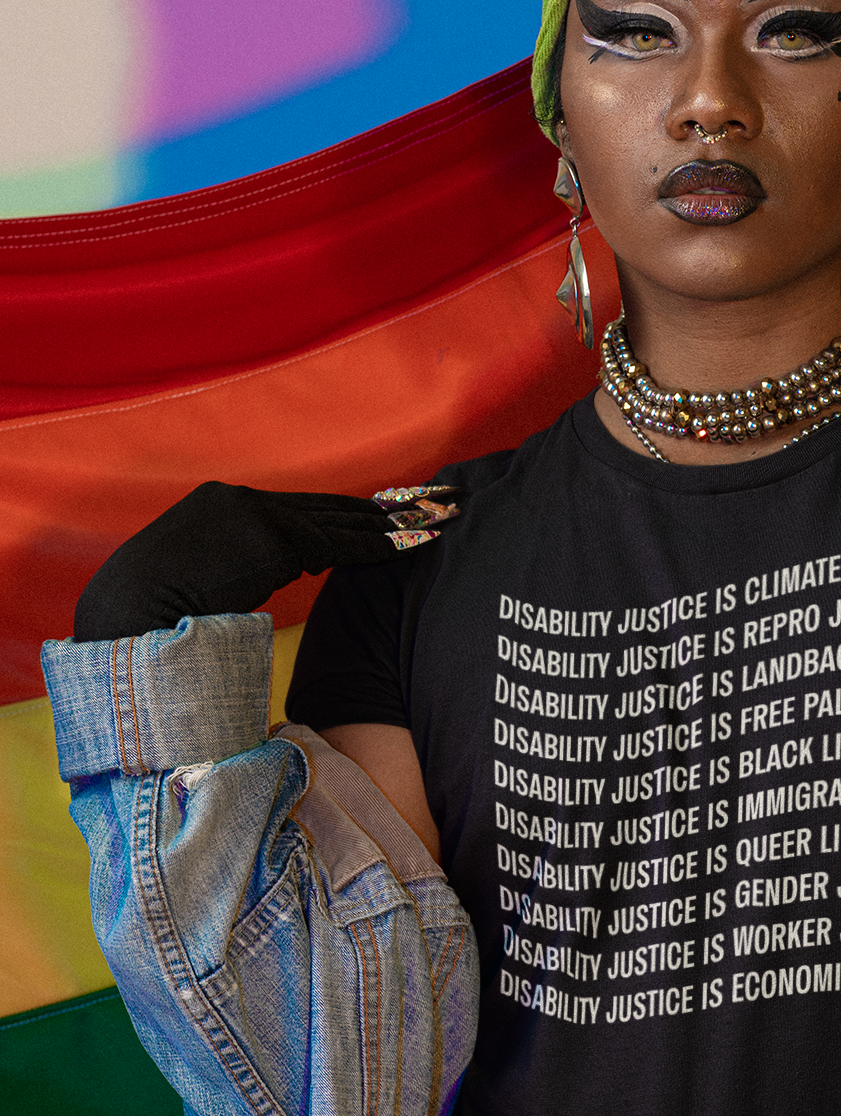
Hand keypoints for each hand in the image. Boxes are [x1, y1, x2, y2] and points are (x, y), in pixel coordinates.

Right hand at [73, 481, 458, 643]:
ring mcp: (257, 514)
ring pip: (341, 520)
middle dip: (382, 508)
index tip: (383, 512)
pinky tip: (413, 544)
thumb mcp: (190, 581)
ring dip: (394, 523)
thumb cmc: (147, 615)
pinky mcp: (272, 537)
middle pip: (327, 505)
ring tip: (439, 520)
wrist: (125, 615)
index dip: (344, 513)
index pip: (297, 510)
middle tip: (431, 501)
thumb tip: (247, 588)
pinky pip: (338, 543)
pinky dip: (379, 545)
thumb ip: (228, 572)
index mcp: (220, 507)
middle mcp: (241, 500)